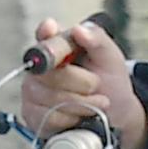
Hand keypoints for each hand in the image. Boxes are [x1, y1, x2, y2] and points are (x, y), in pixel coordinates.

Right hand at [14, 18, 145, 148]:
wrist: (115, 113)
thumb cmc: (109, 81)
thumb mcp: (110, 57)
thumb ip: (97, 39)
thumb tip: (79, 30)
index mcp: (56, 45)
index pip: (44, 36)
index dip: (47, 36)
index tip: (51, 29)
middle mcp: (39, 66)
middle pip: (51, 73)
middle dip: (82, 83)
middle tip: (97, 86)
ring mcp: (32, 90)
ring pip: (51, 98)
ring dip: (81, 104)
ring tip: (97, 103)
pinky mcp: (32, 115)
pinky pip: (48, 118)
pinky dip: (70, 119)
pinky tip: (79, 116)